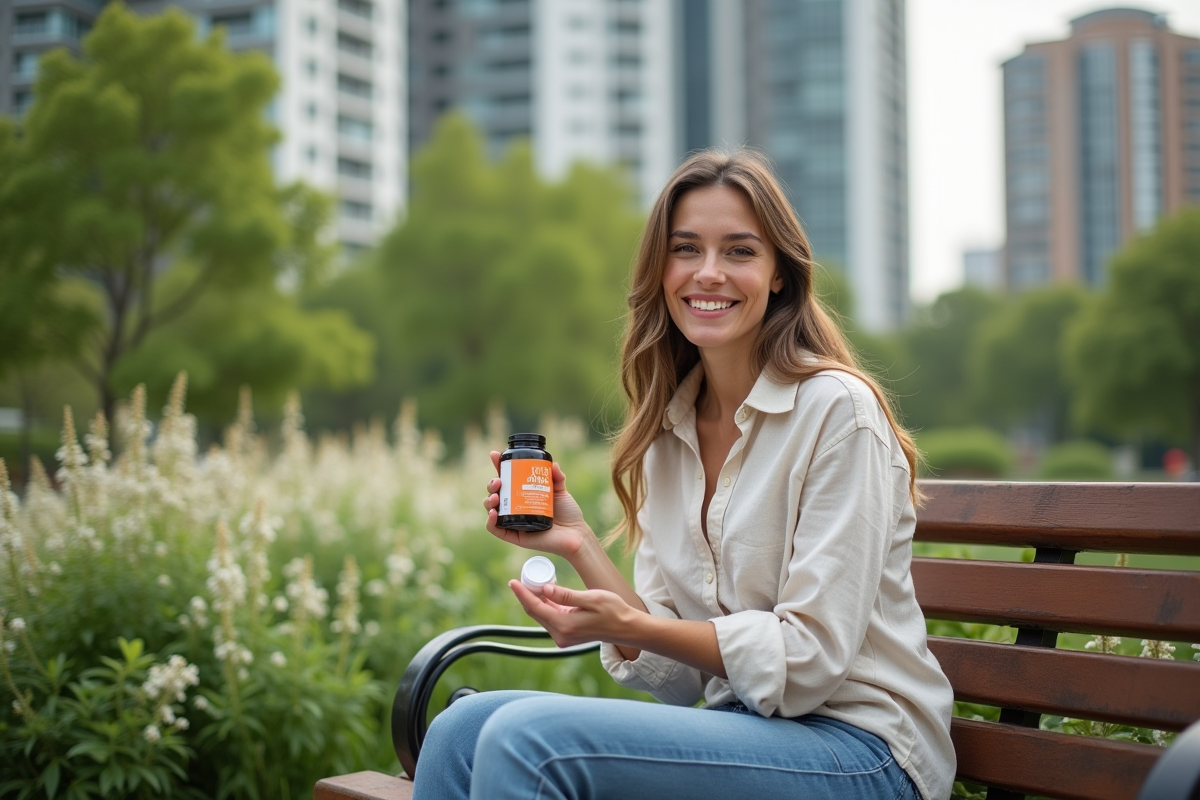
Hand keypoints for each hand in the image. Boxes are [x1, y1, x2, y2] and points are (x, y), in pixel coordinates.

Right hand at [484, 451, 594, 560]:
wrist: (575, 533)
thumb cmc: (568, 513)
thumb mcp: (560, 491)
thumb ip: (557, 477)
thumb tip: (554, 464)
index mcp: (522, 494)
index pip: (506, 479)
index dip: (498, 467)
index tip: (495, 455)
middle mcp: (515, 507)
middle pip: (496, 493)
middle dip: (491, 484)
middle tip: (498, 482)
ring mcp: (513, 521)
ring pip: (492, 509)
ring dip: (488, 501)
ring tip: (495, 497)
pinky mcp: (514, 535)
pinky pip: (496, 529)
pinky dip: (490, 521)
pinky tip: (493, 513)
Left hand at [508, 580, 638, 648]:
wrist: (626, 628)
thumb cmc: (612, 610)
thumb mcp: (591, 598)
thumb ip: (566, 595)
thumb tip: (544, 589)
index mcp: (565, 625)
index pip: (535, 607)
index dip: (522, 593)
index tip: (512, 581)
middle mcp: (561, 635)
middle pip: (535, 613)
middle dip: (526, 596)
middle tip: (521, 578)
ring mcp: (563, 638)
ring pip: (542, 616)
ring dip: (536, 601)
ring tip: (533, 583)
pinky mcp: (567, 637)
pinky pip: (550, 620)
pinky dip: (546, 607)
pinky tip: (546, 595)